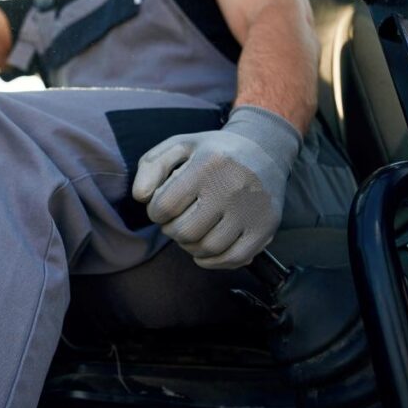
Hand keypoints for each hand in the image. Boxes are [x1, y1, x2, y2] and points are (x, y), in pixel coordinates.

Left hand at [131, 106, 301, 268]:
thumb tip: (141, 197)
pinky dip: (214, 261)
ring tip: (192, 231)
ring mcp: (251, 210)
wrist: (265, 149)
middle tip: (177, 220)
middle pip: (184, 232)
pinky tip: (206, 248)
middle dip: (171, 230)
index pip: (164, 207)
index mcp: (207, 164)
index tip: (163, 206)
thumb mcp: (179, 146)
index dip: (155, 211)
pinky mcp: (266, 227)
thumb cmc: (213, 152)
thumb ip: (151, 167)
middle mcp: (231, 187)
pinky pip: (233, 259)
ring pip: (207, 248)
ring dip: (190, 246)